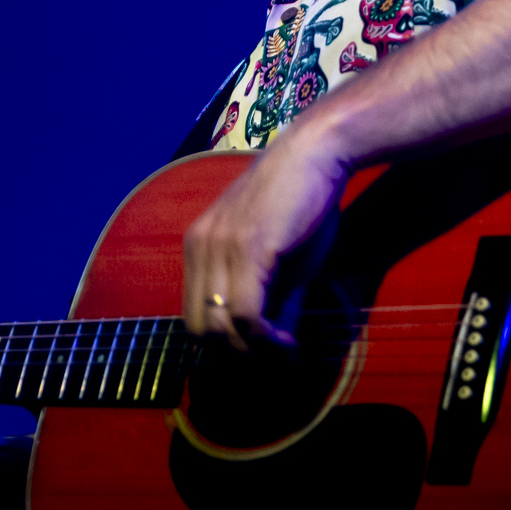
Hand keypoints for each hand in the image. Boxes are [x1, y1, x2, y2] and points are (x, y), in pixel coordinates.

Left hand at [182, 135, 350, 348]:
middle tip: (274, 356)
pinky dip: (265, 339)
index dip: (226, 344)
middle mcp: (199, 246)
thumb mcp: (281, 259)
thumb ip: (272, 298)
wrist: (317, 153)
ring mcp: (219, 247)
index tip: (263, 352)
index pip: (193, 316)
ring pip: (217, 328)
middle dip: (235, 354)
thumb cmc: (303, 201)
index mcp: (199, 245)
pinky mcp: (247, 249)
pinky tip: (289, 341)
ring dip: (252, 352)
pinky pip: (244, 314)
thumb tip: (274, 343)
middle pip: (198, 330)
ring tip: (285, 350)